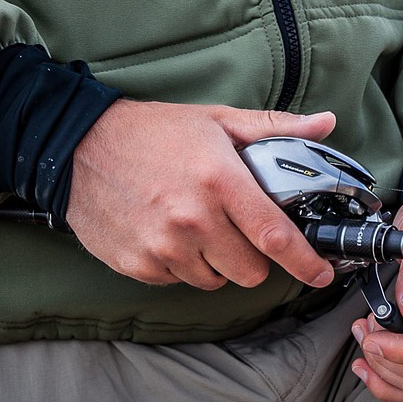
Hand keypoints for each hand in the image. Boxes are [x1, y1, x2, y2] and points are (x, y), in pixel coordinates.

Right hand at [67, 99, 336, 289]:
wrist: (77, 146)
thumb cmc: (155, 132)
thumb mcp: (218, 120)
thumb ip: (275, 128)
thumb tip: (325, 124)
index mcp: (220, 180)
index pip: (275, 235)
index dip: (305, 262)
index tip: (321, 273)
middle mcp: (193, 219)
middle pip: (250, 271)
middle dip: (254, 257)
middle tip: (238, 230)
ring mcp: (163, 246)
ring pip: (215, 280)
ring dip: (216, 262)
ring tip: (198, 226)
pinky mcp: (138, 265)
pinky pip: (179, 281)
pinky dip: (182, 265)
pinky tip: (169, 234)